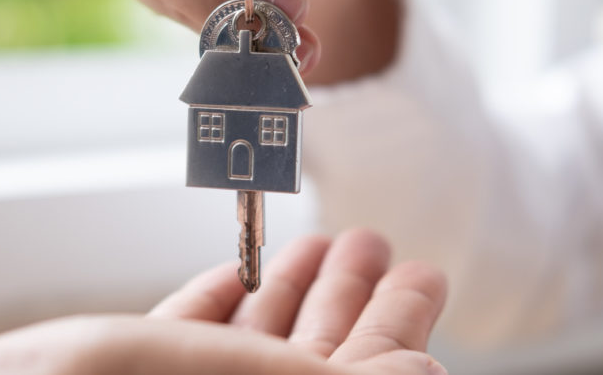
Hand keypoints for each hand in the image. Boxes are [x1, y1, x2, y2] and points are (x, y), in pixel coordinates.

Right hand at [0, 229, 447, 373]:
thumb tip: (422, 372)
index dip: (397, 325)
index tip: (423, 268)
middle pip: (308, 363)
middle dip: (345, 298)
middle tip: (371, 241)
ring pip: (245, 355)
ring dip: (285, 296)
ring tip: (316, 244)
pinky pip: (178, 351)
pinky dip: (212, 313)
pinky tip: (232, 279)